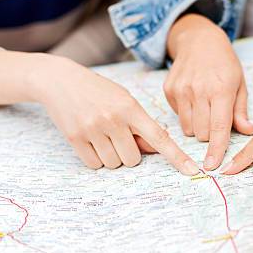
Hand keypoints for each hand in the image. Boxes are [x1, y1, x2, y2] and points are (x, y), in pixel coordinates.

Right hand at [0, 51, 198, 174]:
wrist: (60, 81)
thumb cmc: (99, 92)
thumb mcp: (124, 100)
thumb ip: (140, 125)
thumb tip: (156, 149)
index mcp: (130, 107)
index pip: (159, 137)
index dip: (177, 156)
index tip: (192, 171)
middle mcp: (112, 119)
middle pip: (133, 159)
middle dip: (129, 153)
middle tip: (119, 137)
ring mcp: (92, 129)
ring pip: (114, 164)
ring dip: (112, 157)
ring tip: (104, 136)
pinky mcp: (75, 138)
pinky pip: (95, 164)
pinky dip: (96, 159)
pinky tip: (91, 141)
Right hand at [164, 14, 252, 169]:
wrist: (198, 40)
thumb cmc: (224, 63)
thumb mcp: (239, 83)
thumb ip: (241, 111)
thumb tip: (249, 133)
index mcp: (221, 89)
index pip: (219, 127)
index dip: (217, 149)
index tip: (212, 166)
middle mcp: (199, 90)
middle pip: (202, 133)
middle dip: (211, 134)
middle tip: (216, 118)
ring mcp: (181, 90)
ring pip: (188, 128)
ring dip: (198, 127)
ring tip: (205, 108)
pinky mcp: (169, 90)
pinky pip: (178, 117)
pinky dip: (187, 115)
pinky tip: (193, 98)